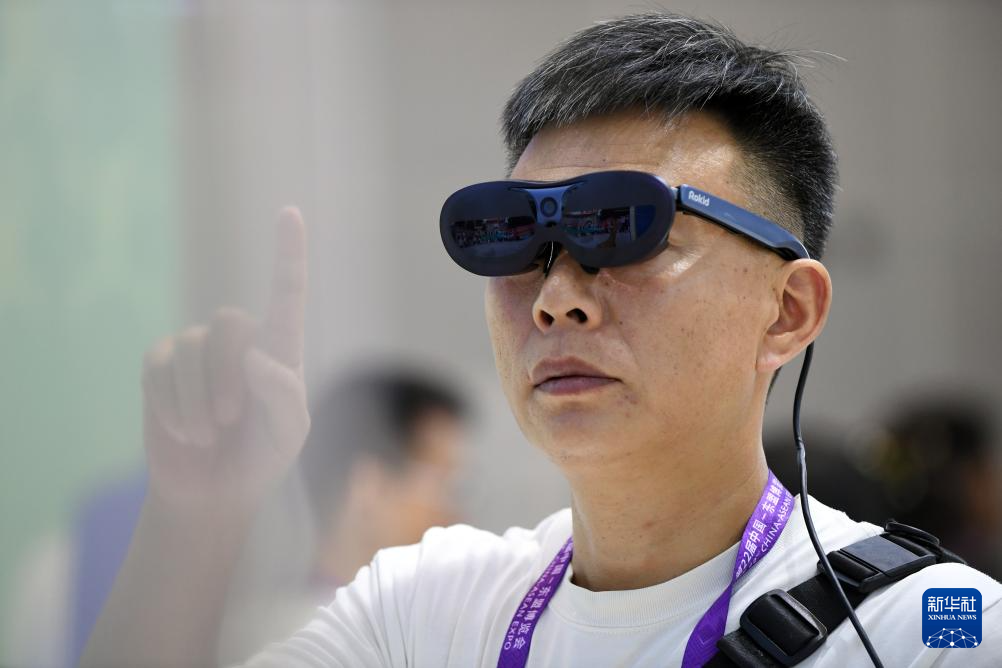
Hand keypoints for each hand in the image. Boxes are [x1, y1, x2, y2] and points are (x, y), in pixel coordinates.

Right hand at [140, 207, 309, 517]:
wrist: (214, 490)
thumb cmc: (261, 456)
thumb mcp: (288, 434)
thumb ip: (284, 395)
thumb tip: (255, 355)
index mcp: (280, 349)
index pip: (286, 293)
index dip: (288, 252)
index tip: (290, 212)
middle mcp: (239, 340)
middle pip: (230, 325)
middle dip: (228, 377)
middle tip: (230, 418)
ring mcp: (196, 350)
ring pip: (192, 348)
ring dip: (199, 399)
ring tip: (210, 432)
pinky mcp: (160, 366)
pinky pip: (160, 367)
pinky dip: (173, 405)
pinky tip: (186, 432)